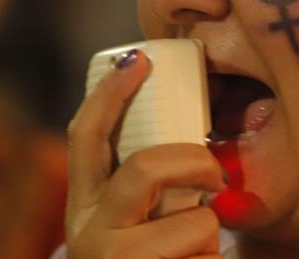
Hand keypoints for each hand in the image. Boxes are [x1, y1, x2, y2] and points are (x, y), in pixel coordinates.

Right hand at [65, 50, 225, 258]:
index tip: (138, 58)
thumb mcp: (134, 225)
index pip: (85, 137)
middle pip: (143, 170)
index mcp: (84, 208)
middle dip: (191, 161)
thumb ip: (147, 190)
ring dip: (208, 235)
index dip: (109, 93)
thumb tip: (191, 143)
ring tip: (196, 253)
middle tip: (214, 173)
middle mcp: (89, 235)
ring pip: (191, 224)